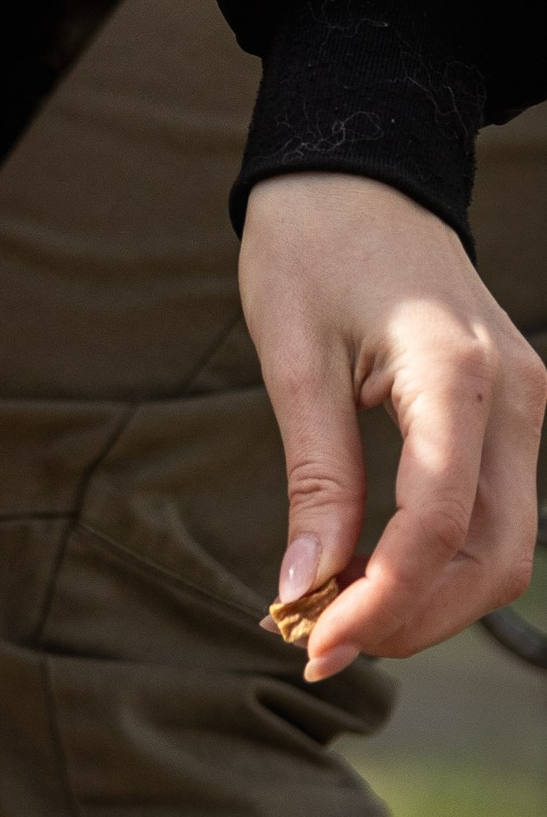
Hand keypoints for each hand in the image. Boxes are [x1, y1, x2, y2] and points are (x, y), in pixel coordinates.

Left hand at [240, 171, 544, 680]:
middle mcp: (516, 394)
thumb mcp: (292, 353)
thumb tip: (306, 585)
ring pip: (506, 546)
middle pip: (494, 557)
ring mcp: (527, 403)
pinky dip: (441, 559)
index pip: (438, 524)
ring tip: (338, 617)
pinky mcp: (515, 411)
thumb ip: (314, 476)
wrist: (358, 171)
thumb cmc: (313, 244)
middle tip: (321, 644)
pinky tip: (372, 573)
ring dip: (430, 599)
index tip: (313, 641)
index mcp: (457, 371)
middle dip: (412, 618)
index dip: (381, 601)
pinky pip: (496, 511)